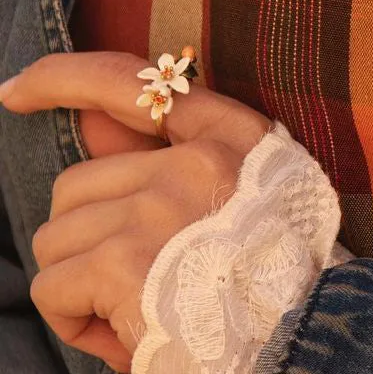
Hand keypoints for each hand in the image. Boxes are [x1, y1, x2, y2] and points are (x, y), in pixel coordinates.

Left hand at [0, 51, 272, 372]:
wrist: (298, 341)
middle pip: (77, 185)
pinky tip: (123, 333)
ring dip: (80, 282)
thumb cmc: (266, 281)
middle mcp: (200, 158)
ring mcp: (161, 205)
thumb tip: (89, 120)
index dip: (64, 78)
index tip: (17, 90)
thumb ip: (162, 158)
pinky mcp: (125, 260)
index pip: (133, 83)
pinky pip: (53, 286)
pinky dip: (73, 319)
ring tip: (136, 309)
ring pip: (58, 236)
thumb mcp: (234, 202)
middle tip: (134, 282)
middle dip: (87, 241)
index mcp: (234, 136)